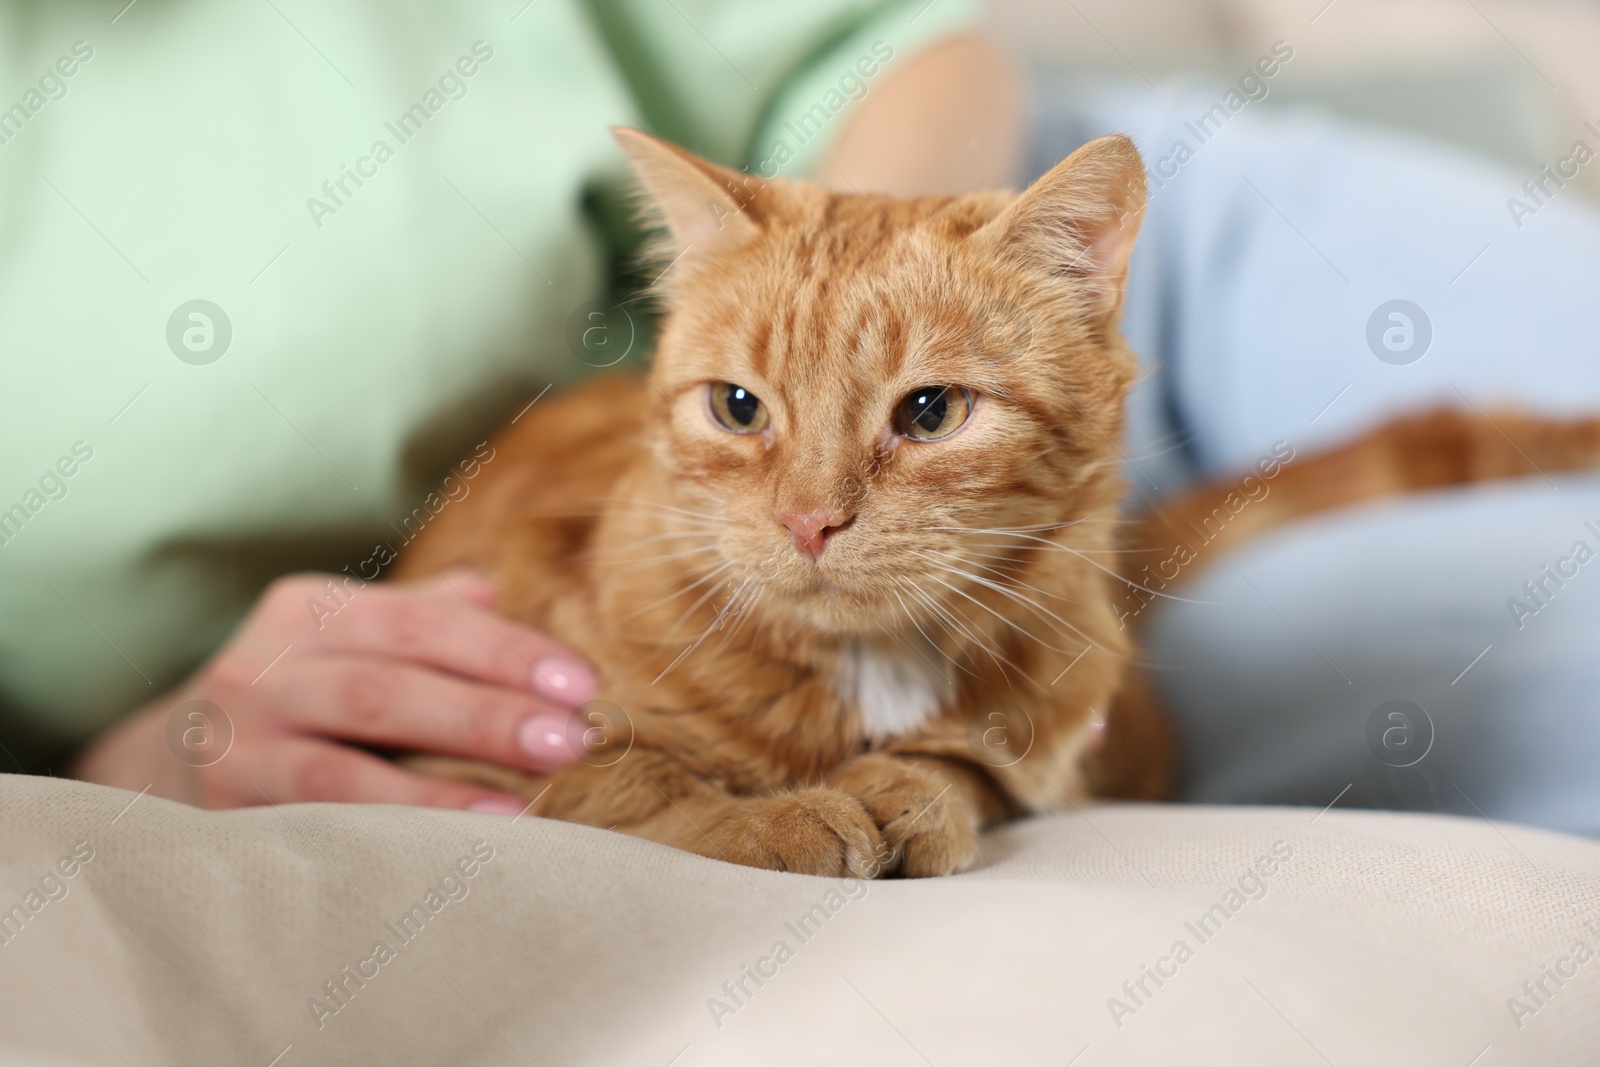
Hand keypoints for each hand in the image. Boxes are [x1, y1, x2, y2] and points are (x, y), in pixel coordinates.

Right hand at [71, 570, 596, 811]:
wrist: (173, 759)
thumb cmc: (306, 693)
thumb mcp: (356, 639)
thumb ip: (426, 615)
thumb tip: (501, 593)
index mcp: (309, 611)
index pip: (420, 623)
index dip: (505, 652)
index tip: (582, 684)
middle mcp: (262, 670)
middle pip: (386, 686)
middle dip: (486, 713)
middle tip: (571, 739)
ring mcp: (237, 748)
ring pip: (341, 768)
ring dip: (440, 792)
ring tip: (524, 809)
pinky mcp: (226, 817)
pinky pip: (314, 830)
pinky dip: (388, 838)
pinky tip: (453, 850)